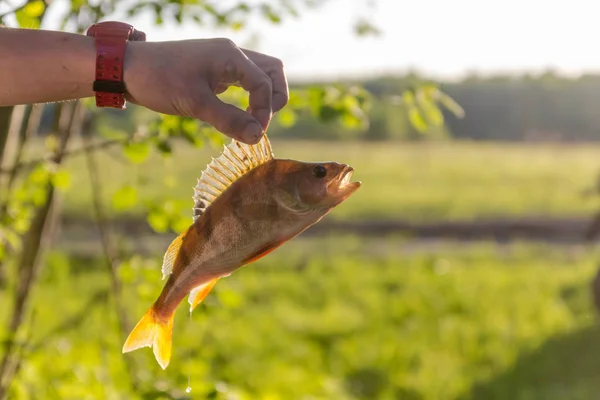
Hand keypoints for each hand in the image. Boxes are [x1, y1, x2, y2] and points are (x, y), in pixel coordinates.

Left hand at [124, 38, 288, 143]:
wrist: (126, 68)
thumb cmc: (158, 81)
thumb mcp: (195, 104)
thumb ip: (229, 120)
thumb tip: (257, 138)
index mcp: (231, 56)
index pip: (265, 84)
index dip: (264, 112)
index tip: (252, 134)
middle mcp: (232, 53)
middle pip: (273, 71)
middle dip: (275, 98)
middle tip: (260, 122)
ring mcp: (223, 59)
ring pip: (260, 73)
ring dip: (263, 96)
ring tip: (252, 120)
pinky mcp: (214, 68)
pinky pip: (243, 78)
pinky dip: (249, 95)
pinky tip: (237, 113)